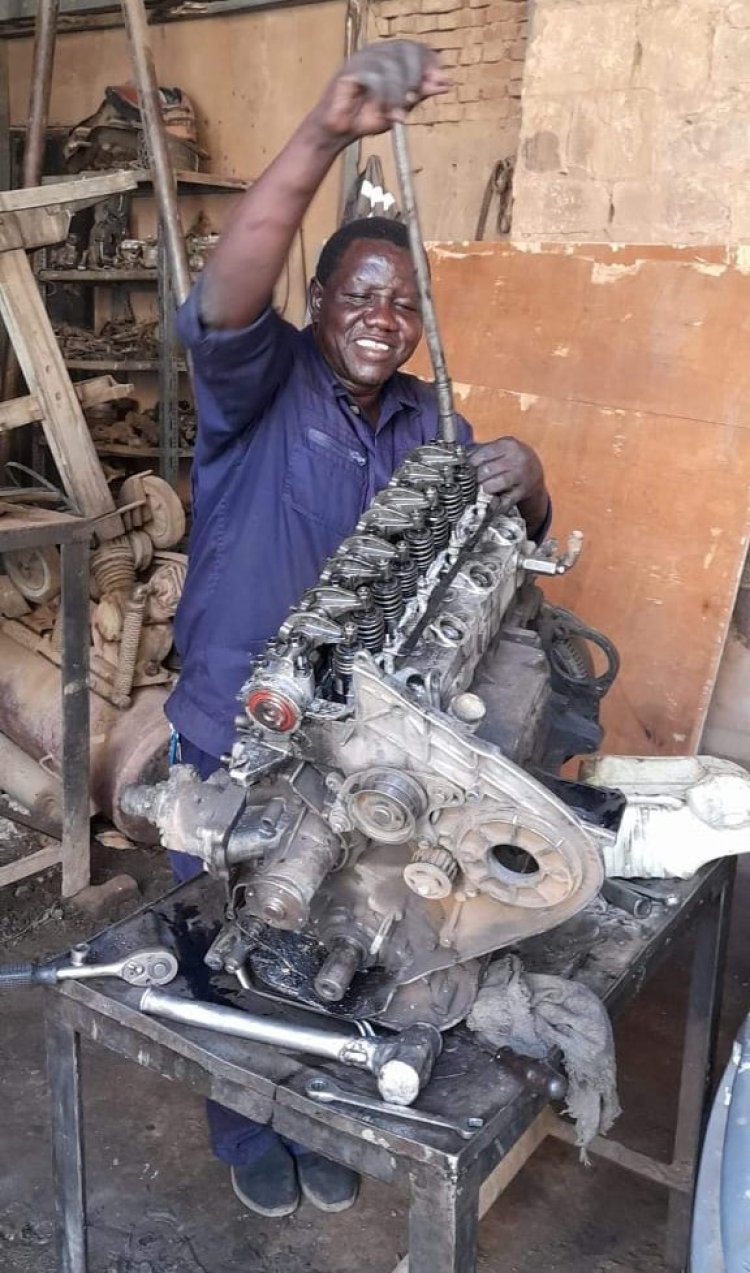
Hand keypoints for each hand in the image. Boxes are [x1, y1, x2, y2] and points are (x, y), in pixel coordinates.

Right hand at [312, 41, 448, 143]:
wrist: (341, 132)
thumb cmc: (368, 117)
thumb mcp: (401, 107)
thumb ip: (420, 93)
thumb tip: (446, 82)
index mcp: (392, 57)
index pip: (416, 48)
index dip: (430, 62)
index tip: (441, 82)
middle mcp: (378, 52)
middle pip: (406, 49)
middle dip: (415, 75)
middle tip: (414, 99)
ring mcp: (362, 58)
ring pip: (390, 64)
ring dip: (398, 92)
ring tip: (398, 114)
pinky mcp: (349, 70)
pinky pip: (373, 76)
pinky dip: (384, 96)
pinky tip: (387, 112)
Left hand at [468, 437, 548, 530]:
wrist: (535, 470)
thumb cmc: (513, 458)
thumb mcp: (502, 447)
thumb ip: (483, 450)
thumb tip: (460, 456)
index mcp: (509, 445)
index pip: (483, 454)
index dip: (471, 463)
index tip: (465, 468)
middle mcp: (517, 460)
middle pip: (486, 470)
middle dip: (475, 477)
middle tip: (471, 480)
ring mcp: (521, 477)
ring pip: (494, 485)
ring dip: (483, 488)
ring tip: (480, 488)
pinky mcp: (522, 492)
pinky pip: (504, 500)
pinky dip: (494, 503)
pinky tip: (489, 500)